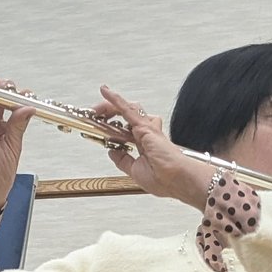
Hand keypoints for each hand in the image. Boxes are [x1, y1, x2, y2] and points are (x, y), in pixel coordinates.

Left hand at [95, 86, 211, 207]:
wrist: (176, 179)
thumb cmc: (164, 179)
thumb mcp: (135, 171)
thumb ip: (123, 160)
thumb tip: (112, 152)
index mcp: (145, 145)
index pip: (126, 130)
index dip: (112, 127)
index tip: (100, 127)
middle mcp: (147, 134)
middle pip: (125, 116)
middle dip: (108, 113)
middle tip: (95, 115)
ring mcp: (147, 129)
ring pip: (126, 109)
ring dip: (109, 107)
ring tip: (96, 109)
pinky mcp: (145, 126)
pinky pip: (127, 109)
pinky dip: (115, 100)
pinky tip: (105, 91)